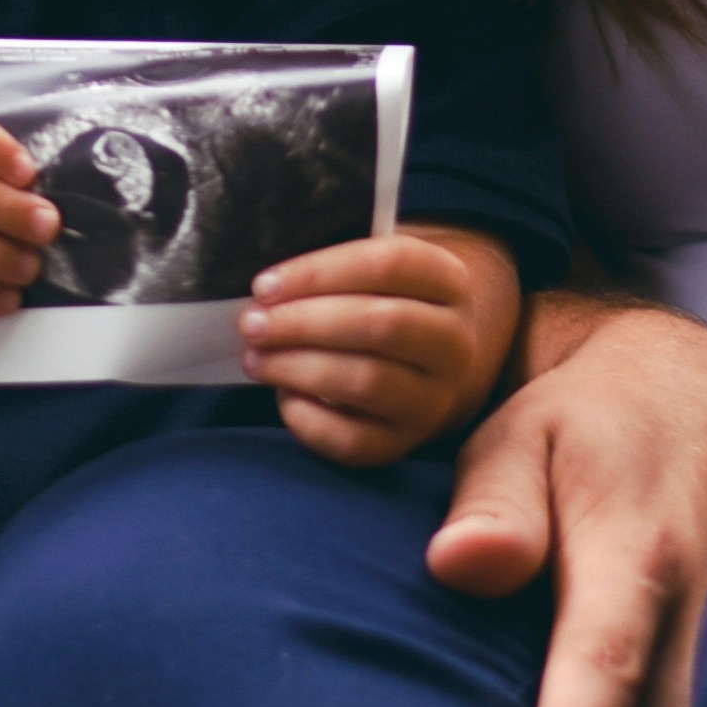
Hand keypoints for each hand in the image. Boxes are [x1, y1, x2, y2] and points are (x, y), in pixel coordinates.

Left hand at [239, 228, 519, 465]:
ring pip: (366, 381)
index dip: (319, 273)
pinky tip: (284, 395)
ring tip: (257, 357)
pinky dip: (307, 418)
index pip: (389, 264)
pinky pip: (353, 440)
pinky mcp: (406, 442)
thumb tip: (266, 290)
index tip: (264, 286)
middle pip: (381, 324)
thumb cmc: (380, 303)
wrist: (428, 361)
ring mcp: (435, 398)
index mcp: (450, 282)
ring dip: (298, 368)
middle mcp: (454, 343)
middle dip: (303, 323)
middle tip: (252, 324)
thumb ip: (331, 270)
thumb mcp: (372, 271)